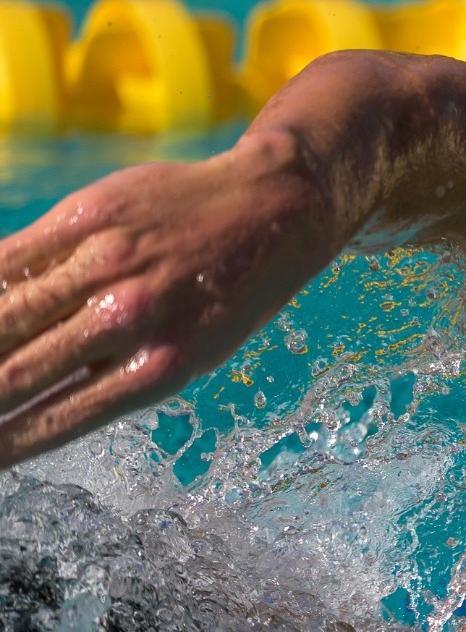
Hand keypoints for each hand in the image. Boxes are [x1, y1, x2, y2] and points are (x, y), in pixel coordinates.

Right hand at [0, 131, 344, 467]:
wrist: (273, 209)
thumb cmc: (228, 293)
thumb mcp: (189, 352)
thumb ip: (110, 372)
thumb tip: (26, 398)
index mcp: (155, 371)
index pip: (51, 422)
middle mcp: (126, 322)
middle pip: (11, 375)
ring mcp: (103, 266)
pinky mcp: (84, 217)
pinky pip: (8, 257)